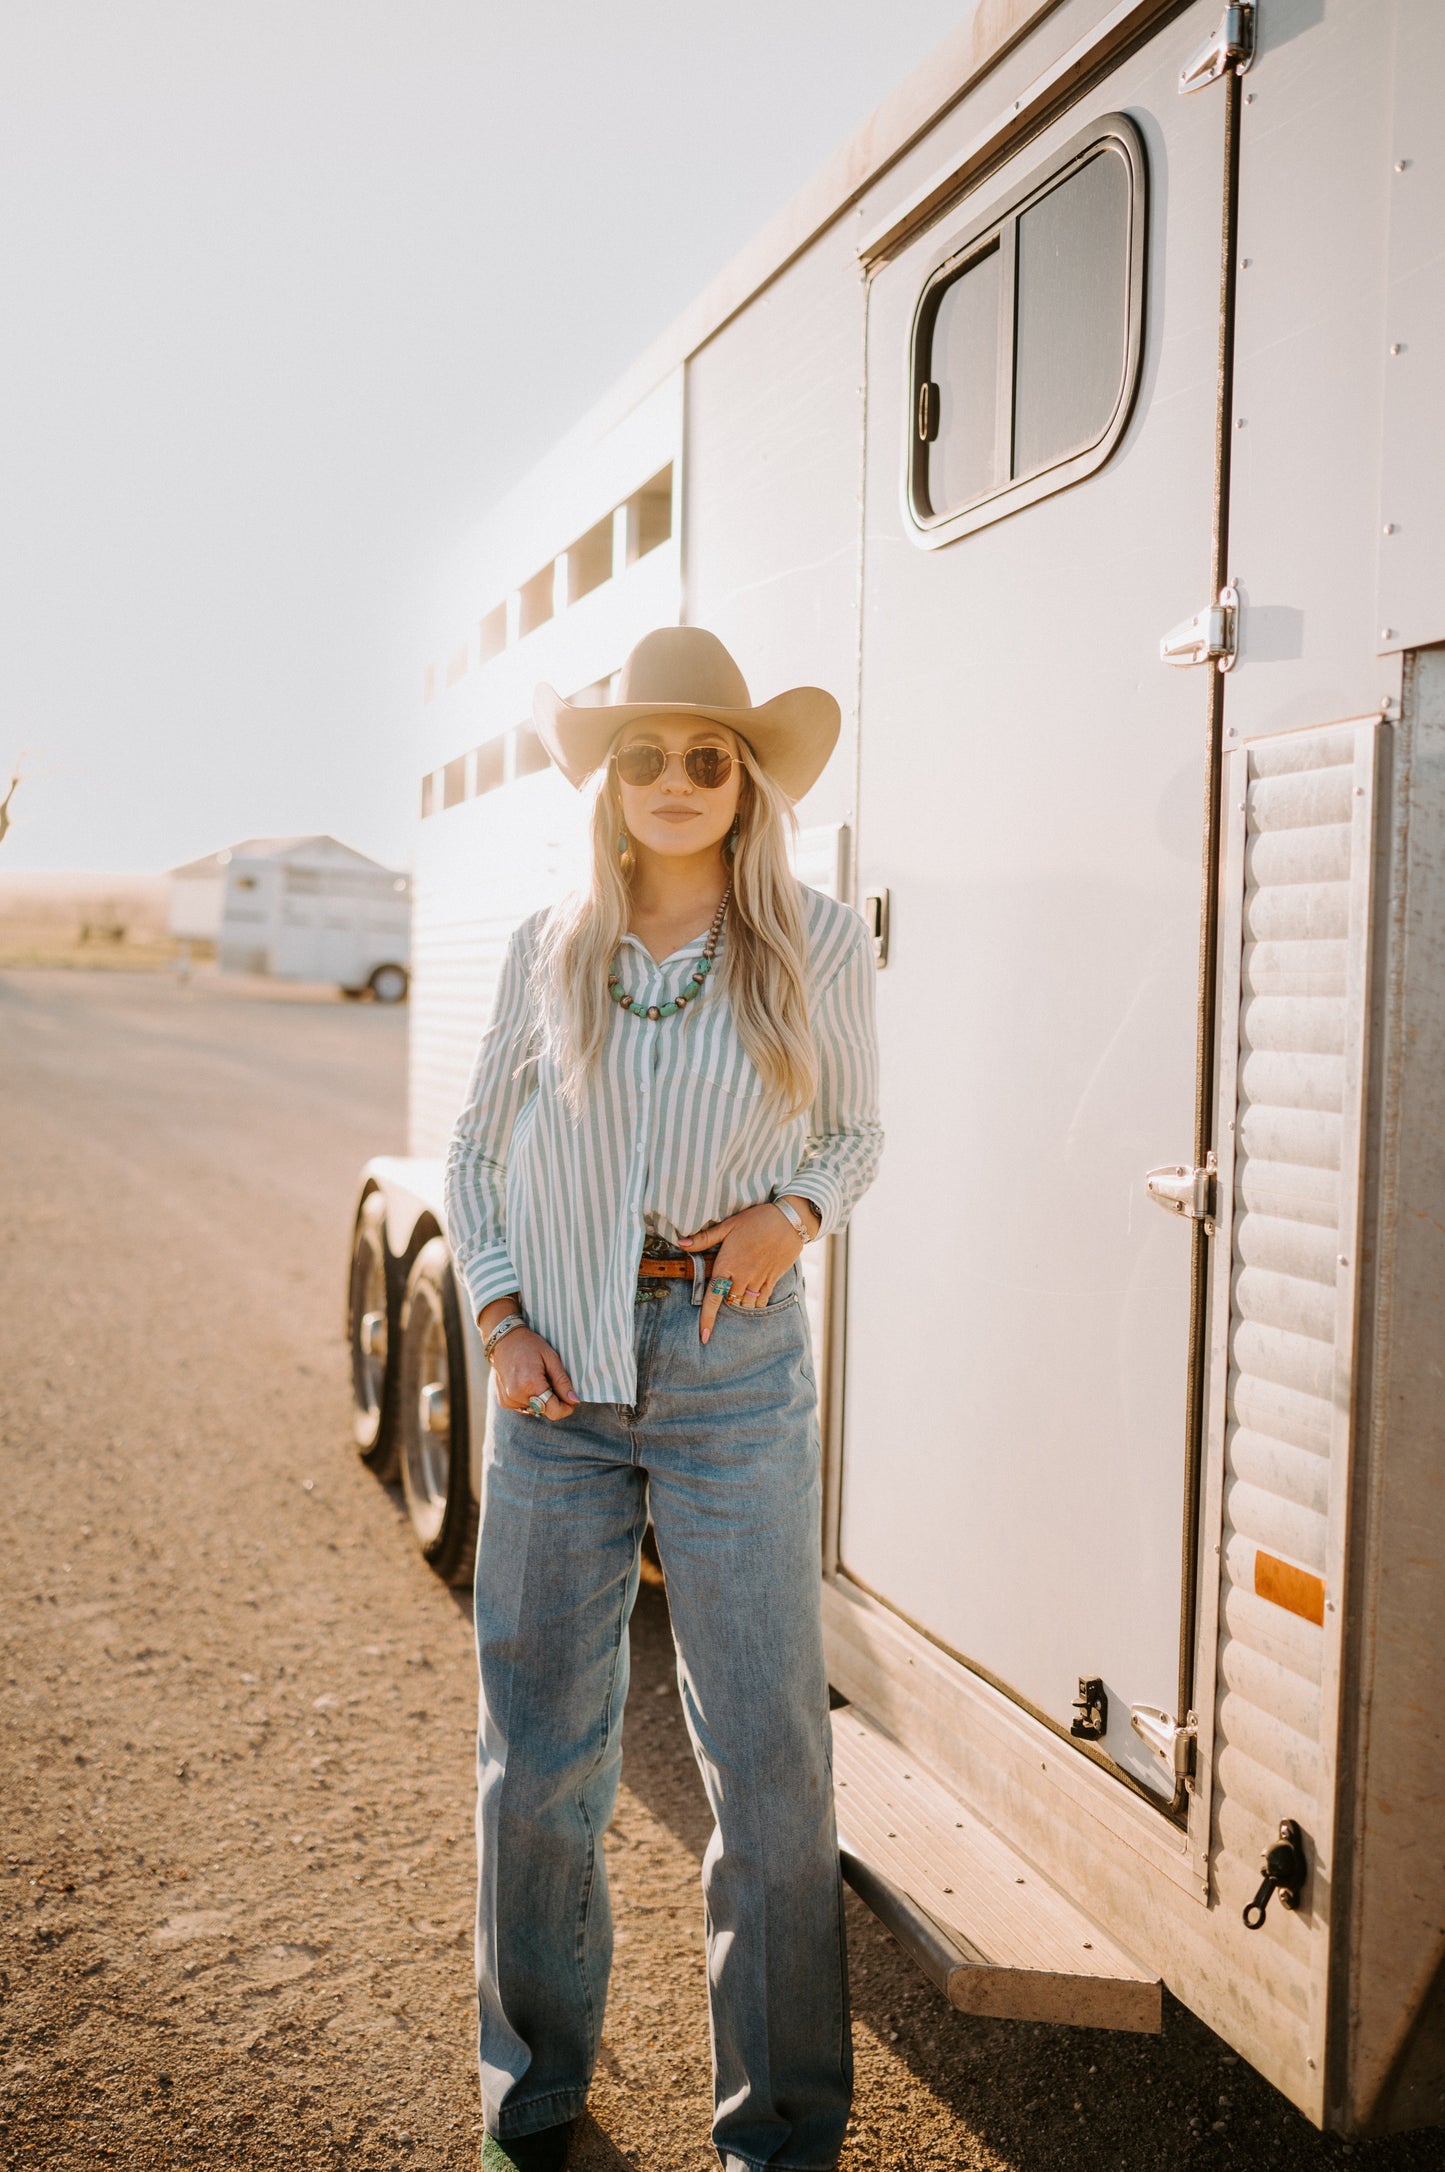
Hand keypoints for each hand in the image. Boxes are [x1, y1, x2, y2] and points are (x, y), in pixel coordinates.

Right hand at [482, 1314, 578, 1420]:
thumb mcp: (551, 1358)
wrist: (504, 1340)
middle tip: (551, 1381)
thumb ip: (562, 1382)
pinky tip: (526, 1383)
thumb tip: (574, 1400)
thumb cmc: (530, 1345)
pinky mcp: (504, 1402)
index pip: (554, 1411)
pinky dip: (530, 1399)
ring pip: (535, 1410)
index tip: (570, 1400)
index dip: (566, 1408)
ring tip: (536, 1380)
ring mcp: (508, 1400)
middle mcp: (517, 1395)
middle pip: (545, 1411)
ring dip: (541, 1400)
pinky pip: (524, 1408)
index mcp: (530, 1384)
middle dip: (553, 1401)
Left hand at [679, 1198, 816, 1343]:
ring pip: (745, 1304)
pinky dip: (755, 1303)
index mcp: (727, 1264)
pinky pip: (761, 1301)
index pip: (713, 1298)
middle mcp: (742, 1276)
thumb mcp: (728, 1225)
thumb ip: (704, 1238)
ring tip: (738, 1290)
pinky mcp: (772, 1280)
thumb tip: (681, 1243)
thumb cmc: (757, 1219)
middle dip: (725, 1302)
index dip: (707, 1319)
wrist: (790, 1220)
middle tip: (724, 1292)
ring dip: (739, 1302)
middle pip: (729, 1302)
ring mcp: (758, 1280)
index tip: (704, 1337)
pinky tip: (753, 1295)